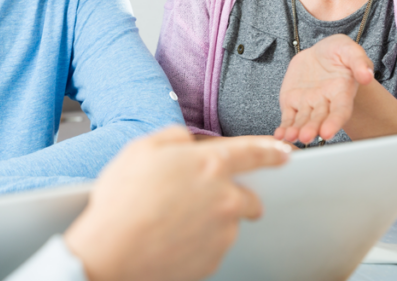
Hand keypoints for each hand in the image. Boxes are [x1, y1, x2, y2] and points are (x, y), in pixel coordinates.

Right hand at [64, 126, 289, 280]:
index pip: (253, 152)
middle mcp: (225, 198)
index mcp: (210, 164)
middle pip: (248, 196)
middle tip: (197, 200)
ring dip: (210, 219)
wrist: (113, 251)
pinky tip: (171, 236)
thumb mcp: (142, 148)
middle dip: (232, 196)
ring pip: (227, 222)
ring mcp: (223, 232)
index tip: (283, 152)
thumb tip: (185, 143)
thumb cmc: (124, 200)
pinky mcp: (215, 258)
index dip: (271, 150)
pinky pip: (214, 245)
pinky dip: (199, 241)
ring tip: (171, 219)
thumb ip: (174, 138)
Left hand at [274, 34, 374, 144]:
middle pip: (319, 119)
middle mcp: (325, 103)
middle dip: (312, 129)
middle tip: (305, 137)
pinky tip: (279, 135)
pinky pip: (288, 117)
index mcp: (342, 93)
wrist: (319, 54)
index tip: (327, 132)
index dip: (334, 122)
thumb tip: (367, 75)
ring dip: (296, 130)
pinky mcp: (292, 102)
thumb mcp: (350, 50)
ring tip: (290, 137)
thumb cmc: (337, 52)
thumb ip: (359, 62)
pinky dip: (284, 127)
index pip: (340, 111)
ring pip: (302, 120)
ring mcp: (308, 104)